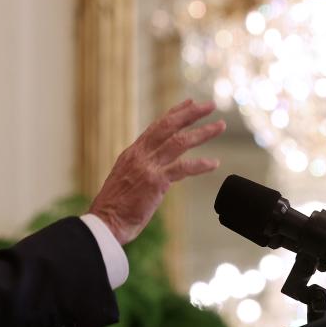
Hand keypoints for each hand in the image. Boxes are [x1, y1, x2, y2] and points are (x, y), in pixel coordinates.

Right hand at [90, 99, 224, 243]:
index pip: (156, 126)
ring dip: (203, 132)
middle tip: (210, 105)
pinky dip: (201, 165)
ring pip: (180, 141)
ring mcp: (147, 166)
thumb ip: (140, 170)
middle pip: (169, 126)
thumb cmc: (115, 208)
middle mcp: (140, 155)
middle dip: (191, 113)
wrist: (105, 223)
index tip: (189, 103)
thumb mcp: (125, 180)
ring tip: (220, 126)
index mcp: (132, 153)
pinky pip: (183, 168)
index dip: (175, 113)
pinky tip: (214, 163)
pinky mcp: (156, 181)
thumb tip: (153, 171)